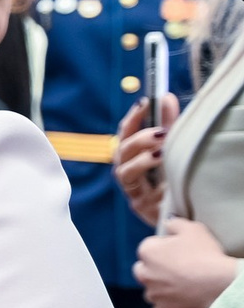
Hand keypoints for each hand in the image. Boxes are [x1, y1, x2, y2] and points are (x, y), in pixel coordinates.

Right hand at [114, 94, 175, 224]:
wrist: (185, 210)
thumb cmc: (175, 177)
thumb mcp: (172, 147)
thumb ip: (169, 124)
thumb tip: (166, 97)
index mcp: (134, 154)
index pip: (126, 132)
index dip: (133, 117)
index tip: (145, 101)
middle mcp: (128, 169)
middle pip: (122, 149)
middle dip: (138, 137)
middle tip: (160, 131)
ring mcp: (132, 188)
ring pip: (124, 170)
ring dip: (141, 157)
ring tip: (160, 150)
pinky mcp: (139, 204)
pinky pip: (138, 190)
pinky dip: (149, 178)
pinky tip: (162, 170)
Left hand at [137, 215, 238, 307]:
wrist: (220, 287)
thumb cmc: (207, 256)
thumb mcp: (193, 229)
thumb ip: (176, 223)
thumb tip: (168, 223)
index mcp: (148, 252)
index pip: (149, 247)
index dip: (165, 249)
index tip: (180, 253)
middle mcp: (144, 274)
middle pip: (145, 271)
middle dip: (156, 270)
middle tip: (179, 271)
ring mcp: (153, 296)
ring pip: (153, 292)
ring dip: (163, 290)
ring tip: (185, 287)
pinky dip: (170, 307)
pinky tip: (184, 302)